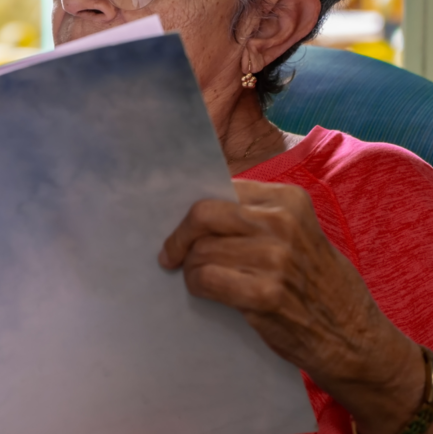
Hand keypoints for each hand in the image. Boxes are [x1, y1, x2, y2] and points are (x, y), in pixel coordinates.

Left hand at [160, 180, 425, 433]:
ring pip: (200, 250)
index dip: (193, 208)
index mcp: (289, 199)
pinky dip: (196, 285)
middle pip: (203, 214)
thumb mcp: (298, 233)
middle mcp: (282, 223)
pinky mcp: (265, 294)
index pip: (220, 189)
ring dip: (190, 267)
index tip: (182, 225)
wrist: (356, 338)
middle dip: (180, 236)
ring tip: (198, 276)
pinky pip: (206, 279)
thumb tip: (195, 211)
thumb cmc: (317, 283)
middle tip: (171, 253)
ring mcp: (275, 258)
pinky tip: (203, 290)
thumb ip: (255, 216)